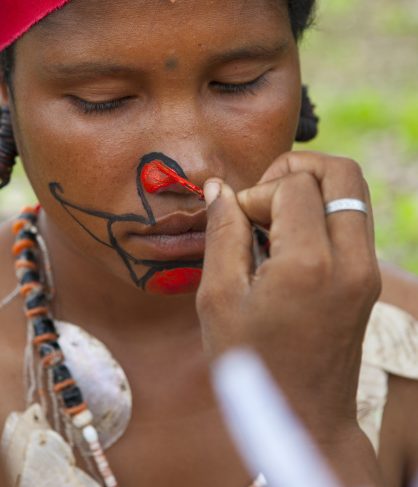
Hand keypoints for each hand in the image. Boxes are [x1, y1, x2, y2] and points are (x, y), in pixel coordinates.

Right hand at [197, 152, 383, 481]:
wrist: (304, 418)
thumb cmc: (253, 366)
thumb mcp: (219, 299)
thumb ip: (221, 233)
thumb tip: (218, 188)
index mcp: (310, 265)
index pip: (293, 186)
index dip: (256, 193)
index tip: (236, 223)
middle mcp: (350, 261)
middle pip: (341, 171)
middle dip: (297, 168)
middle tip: (263, 195)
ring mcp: (365, 270)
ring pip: (353, 190)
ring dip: (312, 187)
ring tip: (274, 216)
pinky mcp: (368, 278)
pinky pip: (353, 218)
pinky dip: (323, 211)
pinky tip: (289, 238)